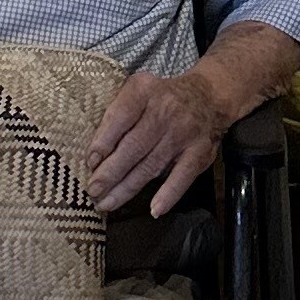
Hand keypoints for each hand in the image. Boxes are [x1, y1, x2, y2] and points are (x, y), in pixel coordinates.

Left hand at [86, 65, 224, 219]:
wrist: (208, 96)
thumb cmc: (162, 98)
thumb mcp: (138, 90)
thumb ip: (117, 113)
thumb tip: (95, 153)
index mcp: (144, 91)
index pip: (120, 116)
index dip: (104, 141)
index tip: (91, 162)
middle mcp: (165, 111)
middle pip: (133, 146)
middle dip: (110, 172)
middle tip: (93, 190)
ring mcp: (183, 133)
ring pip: (151, 166)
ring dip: (127, 188)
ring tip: (107, 203)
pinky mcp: (199, 152)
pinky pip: (182, 176)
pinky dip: (169, 194)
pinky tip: (154, 209)